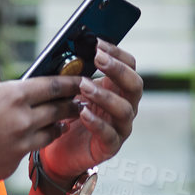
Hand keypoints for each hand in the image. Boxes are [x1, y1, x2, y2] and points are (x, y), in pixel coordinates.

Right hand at [0, 69, 80, 188]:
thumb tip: (3, 82)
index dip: (71, 82)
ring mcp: (18, 148)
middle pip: (59, 111)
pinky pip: (26, 152)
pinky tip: (23, 140)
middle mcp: (22, 122)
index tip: (82, 80)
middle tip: (80, 100)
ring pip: (49, 135)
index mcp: (13, 97)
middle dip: (72, 104)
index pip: (53, 86)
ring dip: (57, 126)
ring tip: (61, 120)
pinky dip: (27, 144)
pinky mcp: (10, 166)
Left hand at [37, 40, 142, 184]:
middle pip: (134, 84)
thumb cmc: (69, 116)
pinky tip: (83, 113)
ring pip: (124, 109)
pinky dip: (96, 122)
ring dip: (104, 95)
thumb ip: (76, 74)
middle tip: (98, 58)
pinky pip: (109, 134)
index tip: (97, 43)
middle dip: (117, 69)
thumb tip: (70, 51)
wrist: (59, 150)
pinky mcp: (110, 146)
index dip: (116, 53)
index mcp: (118, 88)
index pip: (129, 65)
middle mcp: (125, 105)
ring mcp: (120, 127)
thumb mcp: (74, 90)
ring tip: (83, 86)